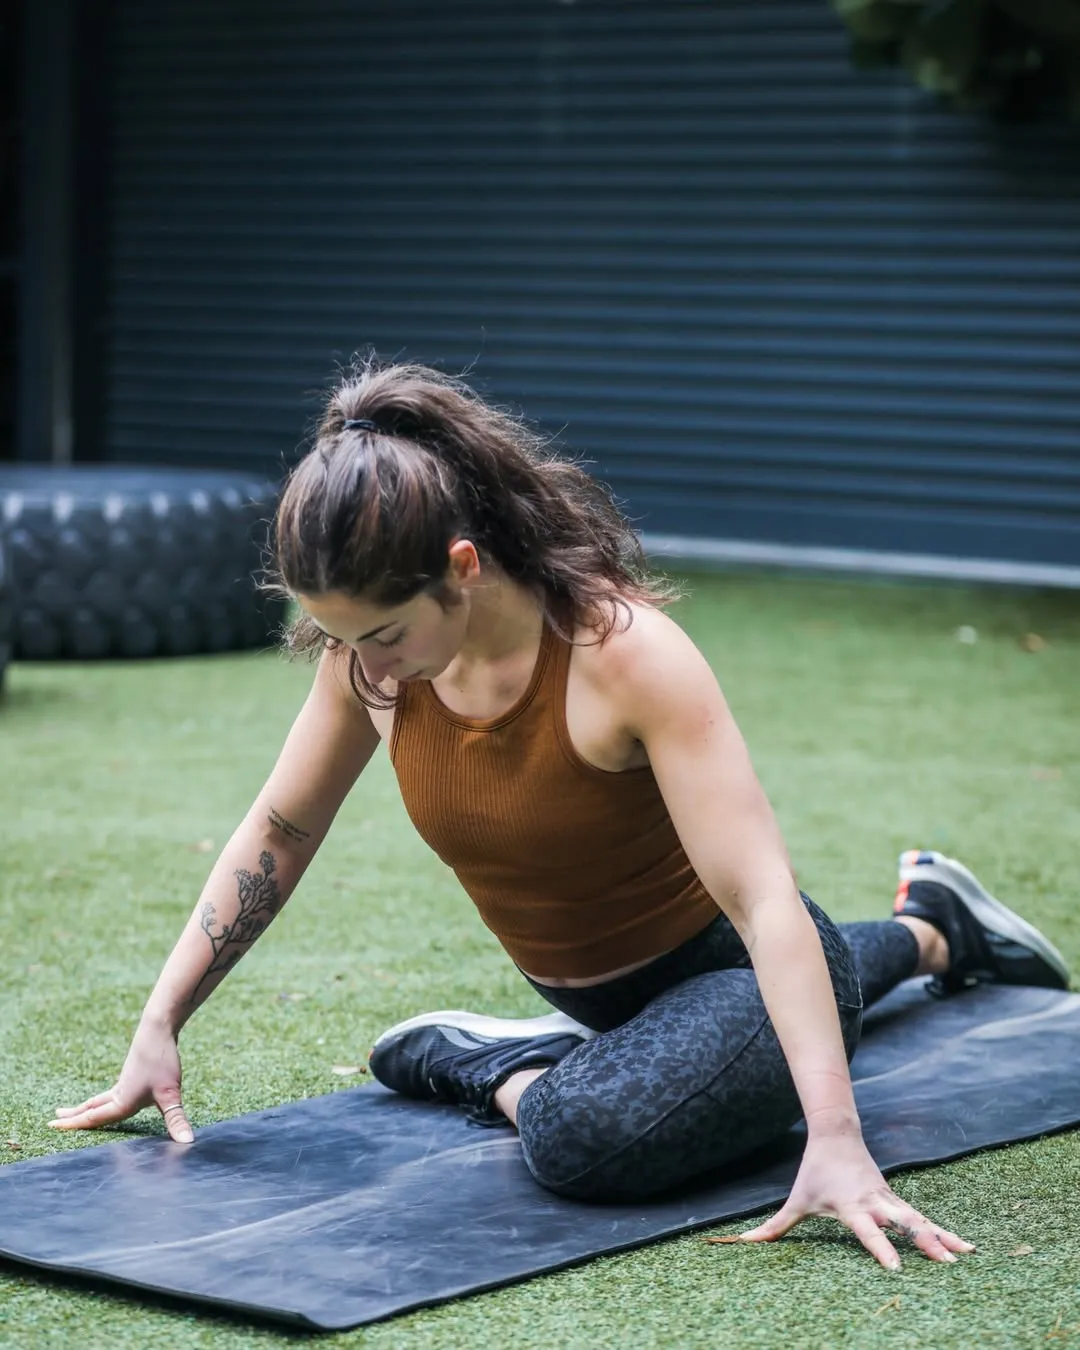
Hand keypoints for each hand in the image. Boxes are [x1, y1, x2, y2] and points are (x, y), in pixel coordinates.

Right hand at [49, 1018, 193, 1143]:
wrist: (158, 1027)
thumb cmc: (161, 1060)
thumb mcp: (171, 1094)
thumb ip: (176, 1120)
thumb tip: (187, 1143)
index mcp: (122, 1101)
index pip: (94, 1118)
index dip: (74, 1125)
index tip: (52, 1126)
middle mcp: (119, 1092)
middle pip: (92, 1107)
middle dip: (74, 1116)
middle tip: (54, 1120)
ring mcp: (125, 1081)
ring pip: (101, 1098)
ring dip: (86, 1106)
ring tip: (73, 1110)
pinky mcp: (133, 1072)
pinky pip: (112, 1091)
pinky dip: (102, 1098)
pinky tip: (111, 1096)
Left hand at [739, 1135, 974, 1268]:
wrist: (835, 1133)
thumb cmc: (814, 1172)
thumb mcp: (796, 1199)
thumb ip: (775, 1225)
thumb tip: (745, 1243)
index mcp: (851, 1205)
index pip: (867, 1230)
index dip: (880, 1248)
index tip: (895, 1269)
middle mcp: (874, 1202)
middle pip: (902, 1223)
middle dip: (922, 1242)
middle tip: (945, 1263)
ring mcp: (889, 1199)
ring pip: (918, 1219)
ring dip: (941, 1237)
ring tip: (965, 1256)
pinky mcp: (896, 1199)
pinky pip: (922, 1217)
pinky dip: (943, 1230)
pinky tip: (965, 1246)